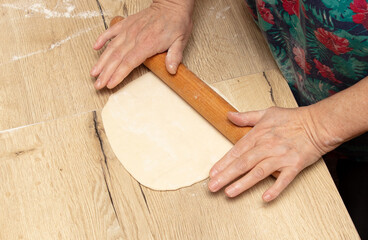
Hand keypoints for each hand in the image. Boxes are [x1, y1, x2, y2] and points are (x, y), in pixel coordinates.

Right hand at [90, 0, 193, 88]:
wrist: (172, 4)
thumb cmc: (176, 22)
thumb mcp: (181, 40)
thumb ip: (175, 56)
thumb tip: (171, 70)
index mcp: (147, 43)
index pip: (129, 62)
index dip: (118, 74)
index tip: (110, 84)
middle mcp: (135, 37)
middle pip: (116, 58)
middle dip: (105, 73)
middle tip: (98, 85)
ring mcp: (129, 30)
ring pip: (111, 47)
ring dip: (101, 61)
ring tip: (93, 73)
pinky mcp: (126, 23)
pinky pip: (111, 31)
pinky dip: (102, 39)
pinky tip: (95, 48)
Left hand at [208, 106, 335, 201]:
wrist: (318, 124)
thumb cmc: (293, 118)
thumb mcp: (266, 113)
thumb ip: (246, 116)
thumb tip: (229, 115)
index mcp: (259, 134)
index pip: (236, 151)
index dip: (223, 162)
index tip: (212, 172)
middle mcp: (267, 146)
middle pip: (243, 163)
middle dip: (226, 175)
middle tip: (213, 186)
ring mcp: (281, 157)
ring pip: (258, 172)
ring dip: (243, 183)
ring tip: (229, 193)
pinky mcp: (295, 165)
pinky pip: (284, 179)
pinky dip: (275, 188)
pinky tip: (265, 197)